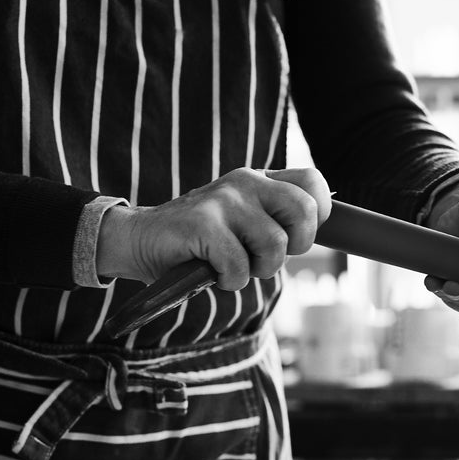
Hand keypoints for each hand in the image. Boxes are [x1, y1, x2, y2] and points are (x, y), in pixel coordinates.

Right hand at [96, 167, 331, 289]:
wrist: (140, 240)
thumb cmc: (200, 241)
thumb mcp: (244, 223)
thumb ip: (275, 221)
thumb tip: (314, 235)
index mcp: (259, 179)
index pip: (312, 181)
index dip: (318, 214)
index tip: (296, 237)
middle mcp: (245, 182)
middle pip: (305, 210)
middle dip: (295, 245)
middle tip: (267, 256)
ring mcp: (223, 200)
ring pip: (274, 245)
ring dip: (257, 270)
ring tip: (233, 266)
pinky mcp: (202, 223)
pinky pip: (240, 264)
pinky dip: (230, 280)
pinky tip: (213, 273)